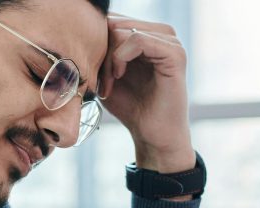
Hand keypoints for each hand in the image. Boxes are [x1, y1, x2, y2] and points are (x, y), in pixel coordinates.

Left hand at [100, 14, 194, 174]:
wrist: (153, 136)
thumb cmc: (131, 106)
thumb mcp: (107, 73)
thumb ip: (100, 49)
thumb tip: (84, 28)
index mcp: (148, 33)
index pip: (112, 19)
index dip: (97, 43)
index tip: (95, 74)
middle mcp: (162, 33)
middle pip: (115, 22)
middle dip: (101, 51)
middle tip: (102, 81)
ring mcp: (171, 42)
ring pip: (123, 29)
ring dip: (109, 58)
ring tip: (110, 82)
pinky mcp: (175, 54)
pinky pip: (137, 39)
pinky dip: (120, 58)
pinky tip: (119, 76)